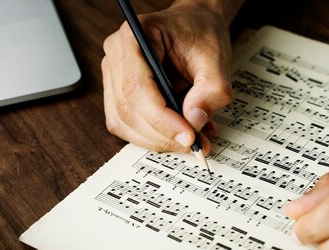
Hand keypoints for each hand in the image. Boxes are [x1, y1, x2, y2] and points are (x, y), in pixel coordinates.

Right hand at [101, 0, 243, 153]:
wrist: (194, 27)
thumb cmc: (200, 34)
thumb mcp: (216, 57)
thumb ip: (211, 89)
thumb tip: (194, 121)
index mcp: (134, 36)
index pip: (136, 87)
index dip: (160, 118)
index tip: (188, 135)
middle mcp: (115, 56)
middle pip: (127, 110)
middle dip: (161, 134)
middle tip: (195, 143)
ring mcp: (112, 77)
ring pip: (124, 123)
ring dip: (157, 139)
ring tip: (191, 138)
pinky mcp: (116, 95)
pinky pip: (126, 126)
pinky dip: (152, 137)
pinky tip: (176, 133)